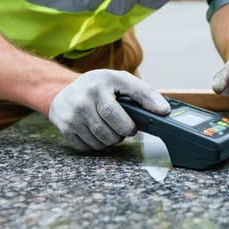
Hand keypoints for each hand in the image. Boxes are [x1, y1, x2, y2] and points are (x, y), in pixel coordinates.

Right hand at [48, 69, 169, 151]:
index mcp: (100, 84)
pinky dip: (97, 145)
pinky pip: (88, 148)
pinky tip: (98, 133)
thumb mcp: (121, 81)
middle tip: (125, 126)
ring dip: (112, 140)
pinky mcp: (65, 129)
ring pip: (101, 142)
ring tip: (111, 128)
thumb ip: (144, 93)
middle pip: (111, 131)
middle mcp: (83, 99)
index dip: (130, 124)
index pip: (115, 112)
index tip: (138, 127)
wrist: (64, 92)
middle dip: (123, 133)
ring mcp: (72, 116)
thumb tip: (164, 110)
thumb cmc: (100, 86)